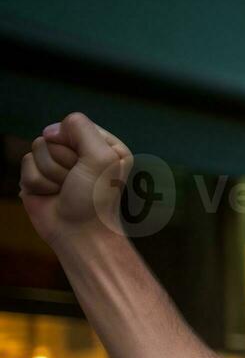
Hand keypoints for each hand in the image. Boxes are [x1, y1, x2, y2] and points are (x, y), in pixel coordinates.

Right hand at [19, 113, 132, 248]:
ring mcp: (59, 163)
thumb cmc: (95, 199)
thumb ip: (80, 127)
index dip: (75, 144)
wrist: (78, 233)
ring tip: (64, 190)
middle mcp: (82, 152)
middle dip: (62, 161)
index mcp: (105, 145)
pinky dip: (38, 182)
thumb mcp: (102, 157)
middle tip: (75, 182)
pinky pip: (26, 164)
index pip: (75, 123)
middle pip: (53, 136)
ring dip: (50, 173)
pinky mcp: (39, 175)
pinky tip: (51, 195)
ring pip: (37, 148)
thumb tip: (49, 131)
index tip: (89, 166)